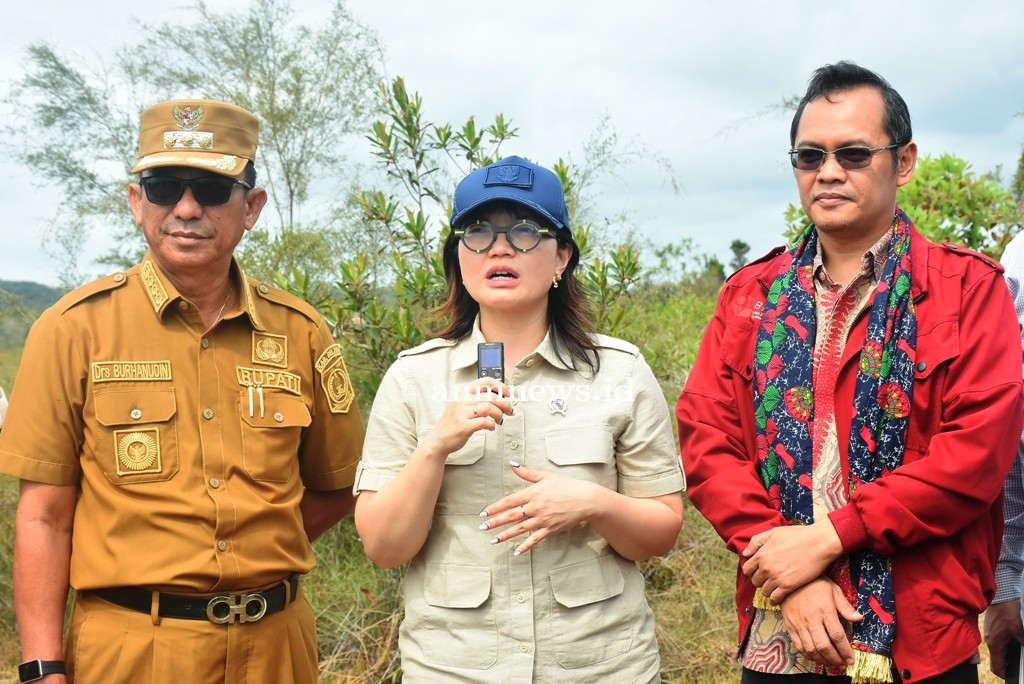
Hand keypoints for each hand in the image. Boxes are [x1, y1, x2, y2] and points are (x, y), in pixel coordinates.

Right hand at [419, 378, 511, 459]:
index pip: (483, 382)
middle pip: (490, 396)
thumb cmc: (453, 424)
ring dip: (499, 414)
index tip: (507, 393)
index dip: (499, 386)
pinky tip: (491, 427)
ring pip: (488, 407)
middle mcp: (461, 401)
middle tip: (509, 410)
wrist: (437, 440)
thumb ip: (476, 401)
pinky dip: (492, 424)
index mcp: (462, 394)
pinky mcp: (464, 427)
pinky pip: (484, 422)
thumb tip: (499, 399)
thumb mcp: (462, 407)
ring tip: (500, 420)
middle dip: (504, 403)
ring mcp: (462, 414)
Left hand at [479, 462, 599, 554]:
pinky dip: (526, 546)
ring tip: (493, 541)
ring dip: (505, 535)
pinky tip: (516, 551)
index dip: (495, 507)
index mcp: (532, 493)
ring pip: (520, 529)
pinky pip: (535, 539)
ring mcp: (543, 520)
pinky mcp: (550, 530)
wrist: (585, 499)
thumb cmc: (566, 485)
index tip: (483, 512)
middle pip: (511, 516)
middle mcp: (535, 507)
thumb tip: (512, 464)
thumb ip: (527, 472)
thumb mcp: (546, 476)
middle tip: (482, 528)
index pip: (509, 501)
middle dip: (495, 522)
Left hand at [742, 521, 842, 602]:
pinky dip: (775, 599)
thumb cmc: (798, 535)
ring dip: (767, 589)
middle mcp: (766, 567)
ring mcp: (777, 578)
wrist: (819, 542)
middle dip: (760, 580)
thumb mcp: (774, 532)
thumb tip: (745, 553)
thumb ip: (757, 541)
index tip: (758, 571)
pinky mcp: (788, 586)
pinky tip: (779, 595)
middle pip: (755, 581)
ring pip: (763, 591)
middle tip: (768, 578)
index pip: (747, 569)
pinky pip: (775, 599)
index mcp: (761, 554)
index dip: (751, 570)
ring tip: (774, 586)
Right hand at [779, 577, 861, 667]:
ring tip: (831, 663)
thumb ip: (845, 606)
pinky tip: (816, 656)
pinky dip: (808, 655)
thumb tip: (859, 618)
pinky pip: (799, 645)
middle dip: (835, 659)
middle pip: (824, 646)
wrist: (788, 580)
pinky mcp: (790, 626)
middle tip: (842, 665)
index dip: (845, 650)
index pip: (837, 636)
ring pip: (811, 649)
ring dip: (822, 660)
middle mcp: (811, 619)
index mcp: (824, 610)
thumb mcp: (833, 590)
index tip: (851, 659)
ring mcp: (799, 624)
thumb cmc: (813, 584)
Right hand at [984, 599, 1023, 677]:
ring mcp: (989, 635)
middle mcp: (990, 641)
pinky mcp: (991, 629)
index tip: (1011, 674)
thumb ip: (1022, 642)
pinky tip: (1010, 641)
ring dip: (1004, 655)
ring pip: (995, 651)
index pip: (996, 666)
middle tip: (1016, 664)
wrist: (1000, 597)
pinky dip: (1002, 646)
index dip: (1004, 673)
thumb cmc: (1006, 611)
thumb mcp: (1018, 629)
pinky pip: (995, 643)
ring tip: (1015, 652)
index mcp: (995, 644)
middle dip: (1005, 665)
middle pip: (996, 660)